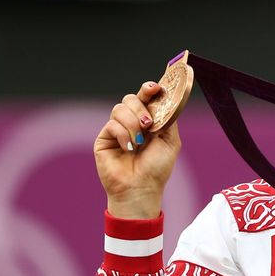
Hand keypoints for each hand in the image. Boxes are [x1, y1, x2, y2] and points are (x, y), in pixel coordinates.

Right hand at [94, 80, 181, 218]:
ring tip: (140, 141)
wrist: (141, 188)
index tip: (155, 88)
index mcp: (149, 121)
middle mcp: (132, 122)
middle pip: (131, 98)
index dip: (149, 89)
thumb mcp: (170, 141)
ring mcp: (117, 129)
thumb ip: (168, 119)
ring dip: (133, 123)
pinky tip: (129, 148)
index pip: (146, 98)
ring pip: (120, 108)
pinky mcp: (104, 138)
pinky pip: (112, 124)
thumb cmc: (157, 168)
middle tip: (148, 123)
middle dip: (141, 107)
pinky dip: (123, 135)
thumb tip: (165, 98)